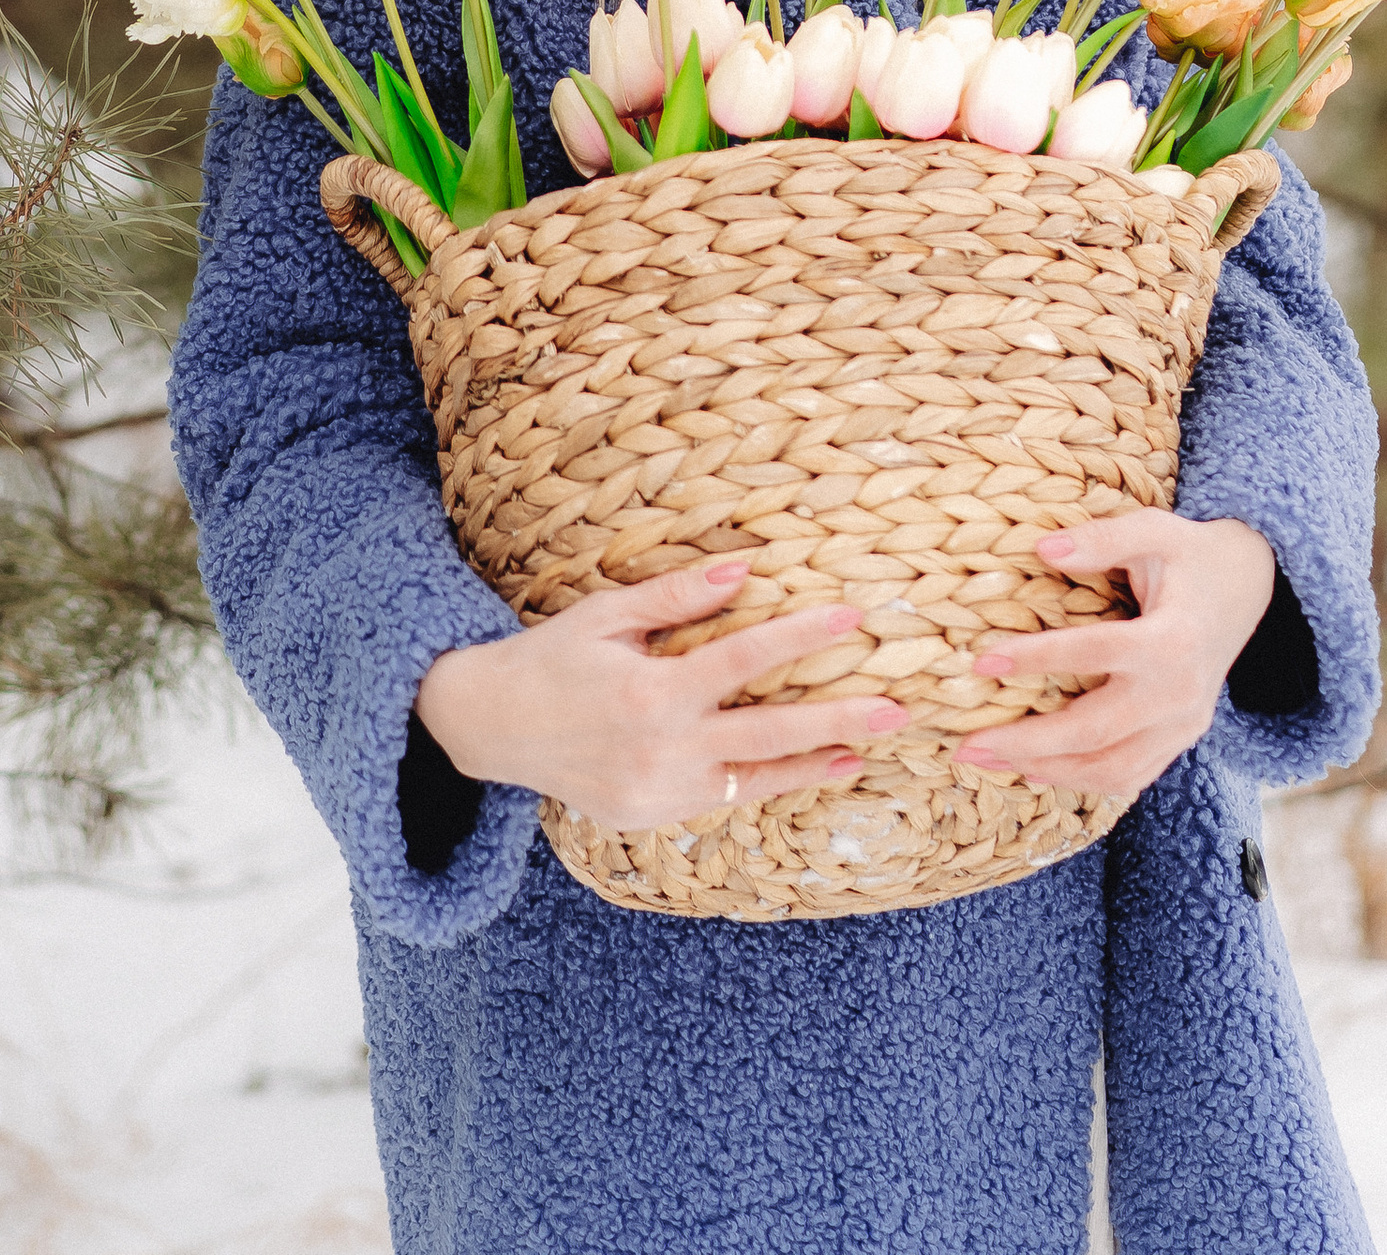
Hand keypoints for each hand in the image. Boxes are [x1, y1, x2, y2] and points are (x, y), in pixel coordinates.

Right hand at [417, 556, 905, 832]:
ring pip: (753, 781)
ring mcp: (660, 792)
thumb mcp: (608, 614)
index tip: (853, 618)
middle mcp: (663, 749)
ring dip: (812, 764)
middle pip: (768, 734)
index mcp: (653, 691)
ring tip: (862, 752)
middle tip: (894, 710)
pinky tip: (805, 769)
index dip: (802, 636)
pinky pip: (722, 801)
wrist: (492, 730)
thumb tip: (744, 569)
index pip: (745, 659)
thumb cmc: (554, 657)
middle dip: (835, 720)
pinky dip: (766, 786)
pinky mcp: (654, 817)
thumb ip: (677, 596)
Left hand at [955, 512, 1275, 801]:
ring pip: (1112, 768)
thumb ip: (1102, 539)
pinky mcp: (1182, 739)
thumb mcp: (1154, 529)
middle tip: (968, 745)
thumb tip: (1042, 549)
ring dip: (1048, 771)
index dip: (1034, 659)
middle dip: (1028, 743)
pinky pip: (1131, 776)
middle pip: (1096, 732)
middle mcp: (1180, 694)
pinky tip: (1039, 770)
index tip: (980, 661)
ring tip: (991, 762)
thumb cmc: (1192, 554)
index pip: (1091, 655)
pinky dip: (1084, 780)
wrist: (1250, 587)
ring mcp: (1184, 725)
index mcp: (1172, 640)